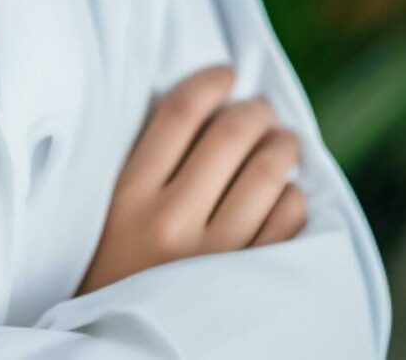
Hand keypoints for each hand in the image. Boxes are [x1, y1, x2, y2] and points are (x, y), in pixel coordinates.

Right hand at [74, 63, 307, 295]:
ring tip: (282, 146)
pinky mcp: (251, 282)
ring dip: (284, 148)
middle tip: (260, 113)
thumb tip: (204, 108)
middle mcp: (172, 222)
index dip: (210, 81)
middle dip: (255, 112)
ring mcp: (216, 256)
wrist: (121, 350)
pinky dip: (293, 198)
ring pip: (269, 172)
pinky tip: (283, 196)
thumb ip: (146, 166)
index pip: (179, 113)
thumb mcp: (112, 217)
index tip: (226, 73)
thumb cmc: (117, 274)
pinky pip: (289, 219)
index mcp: (129, 198)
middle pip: (231, 134)